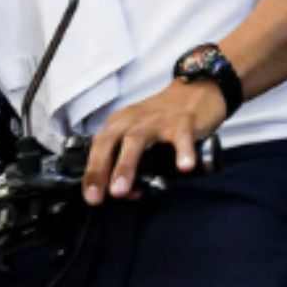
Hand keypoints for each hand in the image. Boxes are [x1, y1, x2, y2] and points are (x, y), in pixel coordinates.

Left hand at [81, 81, 222, 204]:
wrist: (194, 90)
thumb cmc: (162, 117)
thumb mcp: (140, 136)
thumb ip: (132, 164)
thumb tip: (127, 193)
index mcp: (119, 124)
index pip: (98, 147)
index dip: (91, 172)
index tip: (91, 195)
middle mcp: (133, 120)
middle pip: (109, 142)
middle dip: (100, 170)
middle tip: (98, 195)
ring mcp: (157, 121)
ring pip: (136, 140)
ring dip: (126, 166)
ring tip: (123, 190)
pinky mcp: (182, 122)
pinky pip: (181, 137)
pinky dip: (182, 152)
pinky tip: (183, 167)